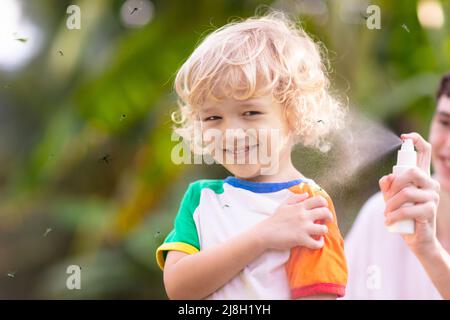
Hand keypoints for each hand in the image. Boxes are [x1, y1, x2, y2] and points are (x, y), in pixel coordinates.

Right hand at [256, 193, 332, 250]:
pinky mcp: (301, 239)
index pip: (319, 200)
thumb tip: (306, 194)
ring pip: (323, 229)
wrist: (265, 233)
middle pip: (325, 213)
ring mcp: (303, 228)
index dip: (324, 204)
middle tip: (327, 221)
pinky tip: (317, 241)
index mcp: (299, 206)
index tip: (323, 208)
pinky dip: (319, 243)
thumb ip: (295, 198)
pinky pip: (317, 243)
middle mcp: (303, 216)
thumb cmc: (274, 219)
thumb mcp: (283, 205)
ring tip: (320, 232)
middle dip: (329, 217)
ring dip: (323, 231)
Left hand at [379, 132, 439, 253]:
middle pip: (412, 171)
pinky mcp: (430, 210)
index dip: (416, 141)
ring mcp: (432, 196)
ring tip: (386, 213)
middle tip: (388, 198)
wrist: (417, 239)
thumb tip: (387, 177)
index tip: (404, 136)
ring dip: (391, 204)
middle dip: (394, 185)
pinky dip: (394, 215)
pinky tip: (389, 221)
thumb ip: (388, 186)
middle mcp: (430, 183)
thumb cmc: (403, 215)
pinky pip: (407, 209)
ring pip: (406, 192)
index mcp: (422, 176)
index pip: (424, 152)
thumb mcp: (391, 198)